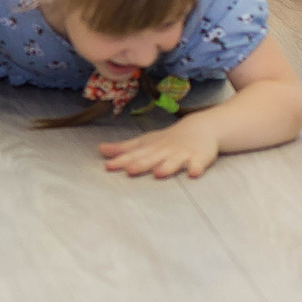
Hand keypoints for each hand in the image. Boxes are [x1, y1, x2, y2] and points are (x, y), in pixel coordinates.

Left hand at [97, 118, 221, 178]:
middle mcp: (164, 151)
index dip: (121, 160)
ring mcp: (182, 154)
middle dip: (141, 164)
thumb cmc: (168, 139)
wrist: (201, 127)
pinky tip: (193, 173)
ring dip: (167, 166)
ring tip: (159, 173)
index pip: (134, 155)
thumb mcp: (145, 142)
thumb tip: (100, 149)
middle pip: (152, 158)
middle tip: (129, 170)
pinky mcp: (199, 157)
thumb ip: (124, 148)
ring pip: (174, 161)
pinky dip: (196, 167)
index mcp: (151, 148)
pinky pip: (198, 163)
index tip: (108, 166)